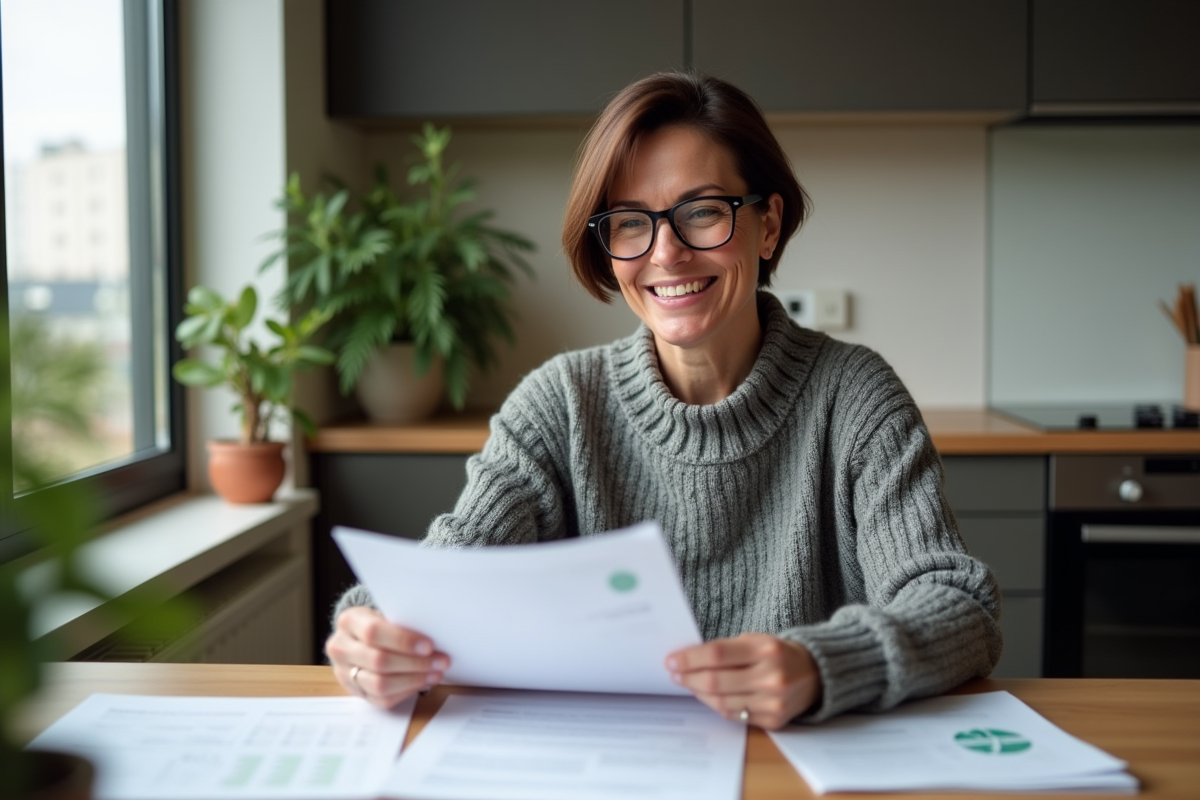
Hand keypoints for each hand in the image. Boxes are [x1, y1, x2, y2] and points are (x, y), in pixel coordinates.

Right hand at [325, 606, 450, 708]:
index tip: (429, 646)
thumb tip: (433, 638)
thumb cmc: (380, 622)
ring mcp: (345, 673)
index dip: (403, 641)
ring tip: (436, 674)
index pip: (373, 632)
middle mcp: (341, 648)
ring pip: (380, 684)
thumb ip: (403, 622)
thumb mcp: (386, 612)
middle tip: (440, 661)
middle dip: (415, 663)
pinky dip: (407, 691)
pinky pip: (382, 699)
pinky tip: (423, 682)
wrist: (358, 636)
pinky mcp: (355, 692)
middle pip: (378, 661)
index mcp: (349, 621)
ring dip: (413, 680)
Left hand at [666, 633, 820, 729]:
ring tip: (688, 684)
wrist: (816, 674)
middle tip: (674, 674)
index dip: (689, 659)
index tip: (671, 660)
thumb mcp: (756, 640)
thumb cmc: (778, 653)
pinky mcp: (774, 721)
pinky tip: (709, 697)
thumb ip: (726, 649)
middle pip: (715, 682)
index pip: (717, 654)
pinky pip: (735, 716)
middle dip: (688, 678)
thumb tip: (688, 660)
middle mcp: (771, 677)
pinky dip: (717, 706)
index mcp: (766, 649)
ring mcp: (773, 702)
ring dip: (699, 694)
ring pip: (722, 703)